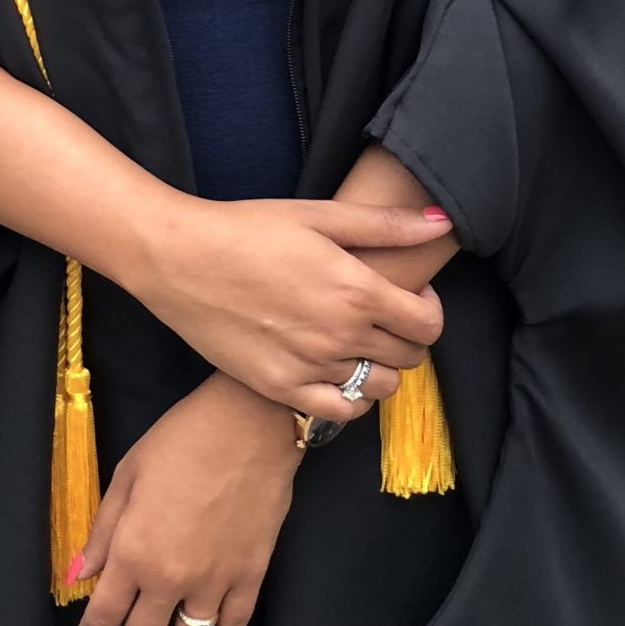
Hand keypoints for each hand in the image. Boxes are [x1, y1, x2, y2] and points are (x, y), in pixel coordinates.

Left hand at [73, 373, 298, 625]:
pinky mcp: (251, 575)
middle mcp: (171, 577)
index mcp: (134, 551)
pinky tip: (209, 618)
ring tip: (166, 617)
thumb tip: (80, 572)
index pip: (104, 615)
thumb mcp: (129, 473)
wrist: (248, 421)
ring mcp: (214, 582)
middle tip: (127, 622)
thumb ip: (102, 529)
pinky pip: (232, 625)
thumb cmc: (184, 437)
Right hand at [123, 193, 447, 423]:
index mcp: (356, 290)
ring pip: (380, 387)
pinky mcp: (281, 389)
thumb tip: (442, 224)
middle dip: (406, 334)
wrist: (182, 259)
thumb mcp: (319, 214)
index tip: (410, 293)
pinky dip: (349, 397)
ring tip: (356, 339)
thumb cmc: (250, 228)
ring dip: (380, 366)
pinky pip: (340, 412)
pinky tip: (335, 369)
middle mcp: (340, 335)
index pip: (429, 323)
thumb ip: (385, 224)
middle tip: (381, 313)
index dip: (429, 308)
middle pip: (409, 356)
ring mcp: (311, 367)